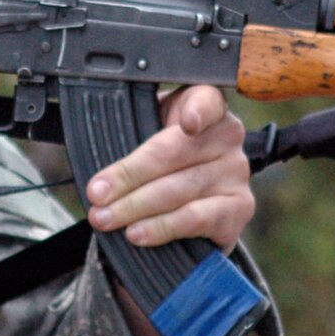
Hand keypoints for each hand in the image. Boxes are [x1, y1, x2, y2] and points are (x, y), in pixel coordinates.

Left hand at [82, 85, 255, 250]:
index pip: (205, 101)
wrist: (195, 195)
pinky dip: (162, 228)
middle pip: (174, 154)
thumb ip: (131, 132)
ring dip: (136, 208)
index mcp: (206, 105)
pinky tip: (139, 234)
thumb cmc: (164, 156)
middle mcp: (228, 136)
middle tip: (97, 196)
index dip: (197, 111)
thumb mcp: (148, 129)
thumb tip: (96, 174)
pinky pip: (196, 219)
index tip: (187, 123)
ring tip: (107, 218)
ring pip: (180, 190)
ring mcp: (236, 173)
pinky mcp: (238, 208)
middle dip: (128, 178)